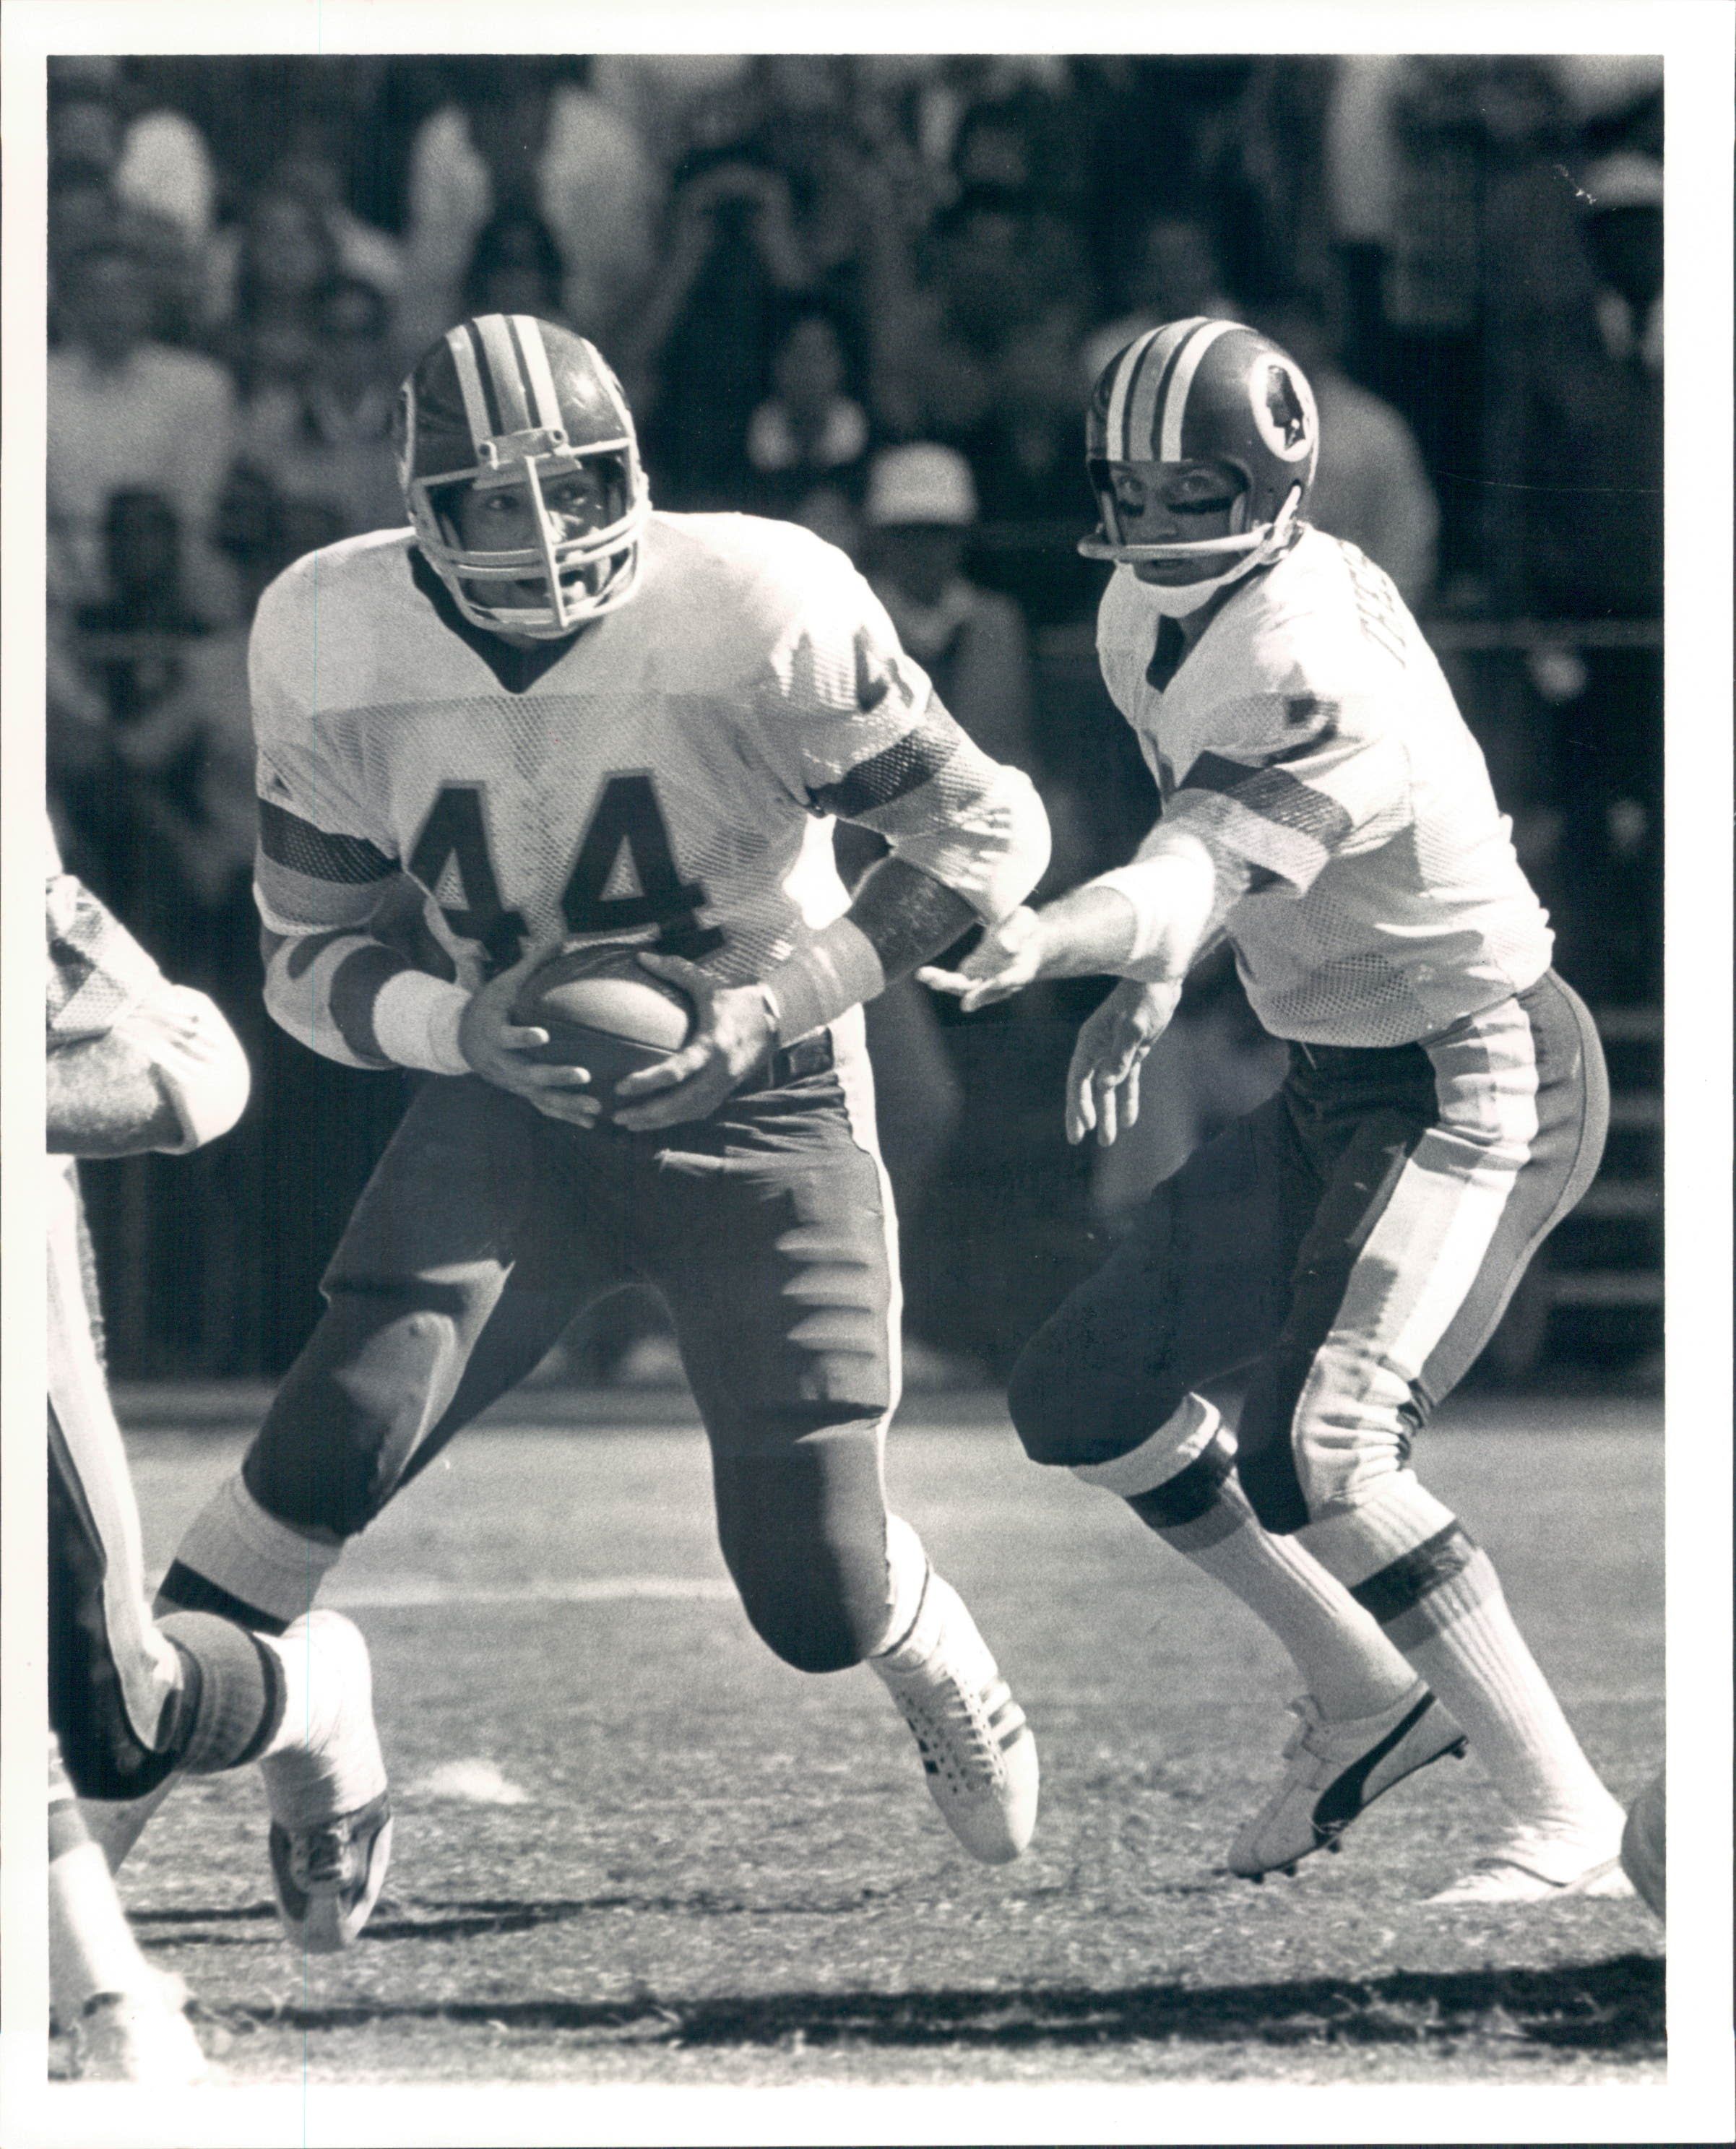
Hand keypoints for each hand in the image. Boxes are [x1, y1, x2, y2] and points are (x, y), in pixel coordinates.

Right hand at [457, 947, 601, 1128]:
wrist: (460, 1037)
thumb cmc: (489, 1005)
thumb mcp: (505, 983)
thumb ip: (532, 964)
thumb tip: (560, 938)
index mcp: (495, 1033)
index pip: (508, 1037)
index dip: (522, 1038)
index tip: (543, 1035)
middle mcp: (502, 1062)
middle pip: (528, 1074)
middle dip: (556, 1077)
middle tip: (584, 1075)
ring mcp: (511, 1081)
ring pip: (539, 1097)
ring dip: (568, 1104)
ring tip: (596, 1108)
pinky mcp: (520, 1091)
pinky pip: (543, 1106)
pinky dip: (565, 1115)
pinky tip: (590, 1123)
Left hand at [610, 954, 776, 1132]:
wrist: (778, 1016)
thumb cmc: (739, 998)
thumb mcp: (708, 982)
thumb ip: (675, 970)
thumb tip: (642, 956)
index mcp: (713, 1044)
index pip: (677, 1071)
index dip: (648, 1082)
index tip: (621, 1087)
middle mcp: (720, 1070)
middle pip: (681, 1103)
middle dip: (649, 1114)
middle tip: (618, 1116)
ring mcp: (726, 1082)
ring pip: (690, 1112)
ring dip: (660, 1121)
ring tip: (631, 1123)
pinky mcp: (728, 1088)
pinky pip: (700, 1110)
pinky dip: (677, 1117)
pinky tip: (657, 1119)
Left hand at [915, 906, 1047, 1012]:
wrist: (1017, 935)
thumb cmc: (1024, 927)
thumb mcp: (1024, 922)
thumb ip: (1017, 933)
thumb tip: (1005, 946)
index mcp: (1023, 969)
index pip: (1016, 977)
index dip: (1007, 980)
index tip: (997, 981)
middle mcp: (1002, 981)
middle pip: (987, 991)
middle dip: (975, 994)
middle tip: (966, 1003)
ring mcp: (983, 980)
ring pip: (965, 988)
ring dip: (948, 984)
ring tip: (930, 978)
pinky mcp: (969, 975)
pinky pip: (953, 980)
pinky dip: (938, 978)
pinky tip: (922, 974)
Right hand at [1065, 978, 1180, 1147]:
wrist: (1163, 979)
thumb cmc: (1146, 997)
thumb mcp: (1136, 1026)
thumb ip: (1121, 1055)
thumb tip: (1105, 1085)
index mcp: (1091, 1040)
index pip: (1079, 1078)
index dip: (1078, 1103)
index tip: (1083, 1127)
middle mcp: (1098, 1047)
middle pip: (1087, 1087)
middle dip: (1083, 1113)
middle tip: (1077, 1139)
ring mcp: (1115, 1050)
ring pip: (1107, 1088)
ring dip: (1107, 1113)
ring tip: (1108, 1140)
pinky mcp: (1133, 1051)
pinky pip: (1127, 1081)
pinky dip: (1128, 1100)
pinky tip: (1129, 1120)